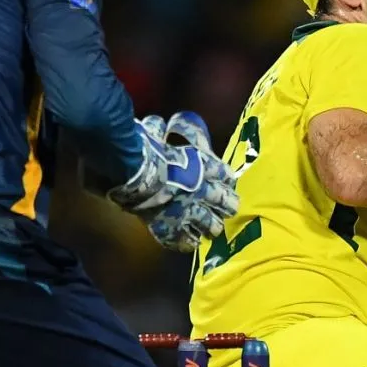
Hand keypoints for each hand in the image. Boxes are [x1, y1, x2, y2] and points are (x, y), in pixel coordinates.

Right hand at [108, 112, 238, 251]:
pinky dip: (188, 242)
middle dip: (228, 204)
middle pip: (224, 201)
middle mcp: (202, 190)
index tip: (227, 180)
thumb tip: (158, 123)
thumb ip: (161, 131)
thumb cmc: (147, 149)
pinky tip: (192, 243)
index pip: (224, 173)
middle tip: (230, 208)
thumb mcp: (157, 133)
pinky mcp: (173, 227)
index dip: (226, 178)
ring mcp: (190, 211)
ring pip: (210, 224)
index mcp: (202, 165)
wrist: (136, 174)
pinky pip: (185, 239)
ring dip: (212, 226)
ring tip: (214, 229)